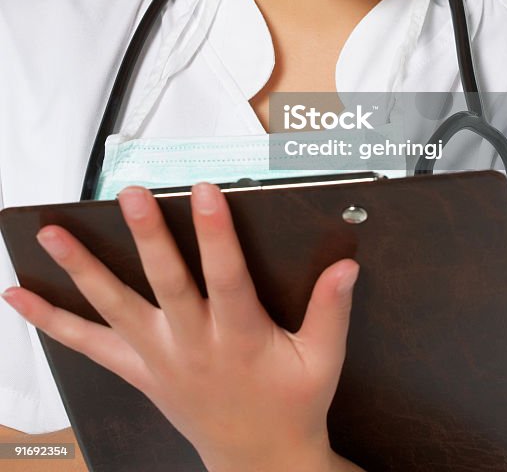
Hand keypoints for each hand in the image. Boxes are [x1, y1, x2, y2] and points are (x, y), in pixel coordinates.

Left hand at [2, 183, 360, 471]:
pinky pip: (88, 346)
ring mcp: (158, 359)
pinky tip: (21, 296)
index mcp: (241, 339)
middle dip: (148, 238)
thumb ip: (331, 309)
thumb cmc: (293, 404)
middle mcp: (193, 346)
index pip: (227, 278)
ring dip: (82, 271)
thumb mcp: (322, 361)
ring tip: (53, 235)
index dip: (217, 234)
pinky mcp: (138, 370)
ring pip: (115, 310)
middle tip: (132, 196)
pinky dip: (52, 321)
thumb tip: (346, 264)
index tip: (207, 190)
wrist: (257, 462)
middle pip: (166, 285)